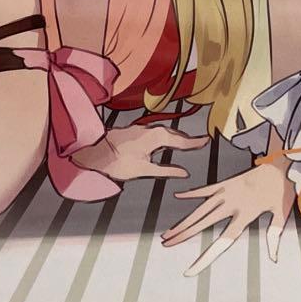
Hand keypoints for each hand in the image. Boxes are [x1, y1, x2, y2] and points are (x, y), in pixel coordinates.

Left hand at [71, 122, 207, 183]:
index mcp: (155, 138)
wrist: (94, 151)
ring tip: (183, 143)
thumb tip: (184, 173)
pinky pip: (154, 131)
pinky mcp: (134, 131)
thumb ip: (166, 171)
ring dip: (174, 137)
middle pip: (173, 133)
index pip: (179, 141)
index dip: (193, 143)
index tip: (206, 141)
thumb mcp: (144, 170)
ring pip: (163, 131)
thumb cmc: (118, 163)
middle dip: (186, 139)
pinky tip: (161, 140)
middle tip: (198, 142)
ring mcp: (141, 128)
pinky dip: (164, 135)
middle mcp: (150, 130)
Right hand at [161, 159, 294, 276]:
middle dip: (184, 234)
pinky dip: (193, 193)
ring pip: (201, 208)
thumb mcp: (282, 212)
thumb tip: (274, 259)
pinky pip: (206, 189)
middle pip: (203, 222)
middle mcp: (232, 203)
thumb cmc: (283, 188)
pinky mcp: (226, 181)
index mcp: (246, 214)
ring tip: (169, 231)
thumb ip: (274, 235)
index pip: (223, 242)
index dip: (205, 258)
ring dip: (184, 220)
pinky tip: (178, 195)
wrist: (281, 160)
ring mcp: (227, 191)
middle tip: (166, 243)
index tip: (190, 270)